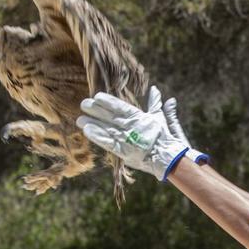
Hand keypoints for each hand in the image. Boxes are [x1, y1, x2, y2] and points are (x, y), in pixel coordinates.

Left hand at [77, 86, 206, 180]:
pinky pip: (108, 143)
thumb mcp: (159, 118)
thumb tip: (155, 90)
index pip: (120, 107)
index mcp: (139, 118)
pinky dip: (98, 137)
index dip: (108, 102)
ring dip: (93, 123)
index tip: (96, 96)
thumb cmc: (164, 138)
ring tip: (80, 119)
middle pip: (110, 117)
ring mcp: (127, 139)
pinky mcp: (124, 151)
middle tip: (84, 104)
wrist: (168, 158)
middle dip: (96, 110)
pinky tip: (87, 131)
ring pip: (106, 129)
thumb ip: (155, 104)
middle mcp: (131, 127)